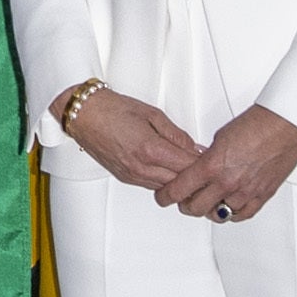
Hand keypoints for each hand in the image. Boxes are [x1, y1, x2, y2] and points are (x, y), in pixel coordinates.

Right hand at [56, 85, 201, 192]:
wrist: (83, 115)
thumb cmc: (112, 109)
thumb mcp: (152, 114)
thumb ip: (176, 135)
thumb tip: (194, 148)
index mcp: (150, 149)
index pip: (187, 165)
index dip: (203, 163)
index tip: (213, 159)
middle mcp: (140, 167)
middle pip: (179, 181)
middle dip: (194, 175)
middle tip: (207, 169)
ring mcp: (131, 175)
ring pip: (166, 187)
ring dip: (179, 181)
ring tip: (190, 171)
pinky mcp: (125, 177)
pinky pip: (151, 185)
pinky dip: (164, 180)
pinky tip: (169, 171)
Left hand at [154, 104, 296, 222]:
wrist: (285, 124)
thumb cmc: (257, 124)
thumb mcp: (220, 138)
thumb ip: (207, 157)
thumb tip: (200, 166)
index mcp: (212, 166)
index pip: (178, 190)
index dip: (166, 196)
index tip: (163, 196)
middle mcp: (227, 183)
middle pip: (195, 208)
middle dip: (185, 204)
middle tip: (183, 200)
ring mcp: (245, 192)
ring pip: (217, 214)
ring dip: (209, 209)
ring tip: (206, 202)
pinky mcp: (262, 195)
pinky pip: (242, 215)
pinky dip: (232, 214)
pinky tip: (228, 209)